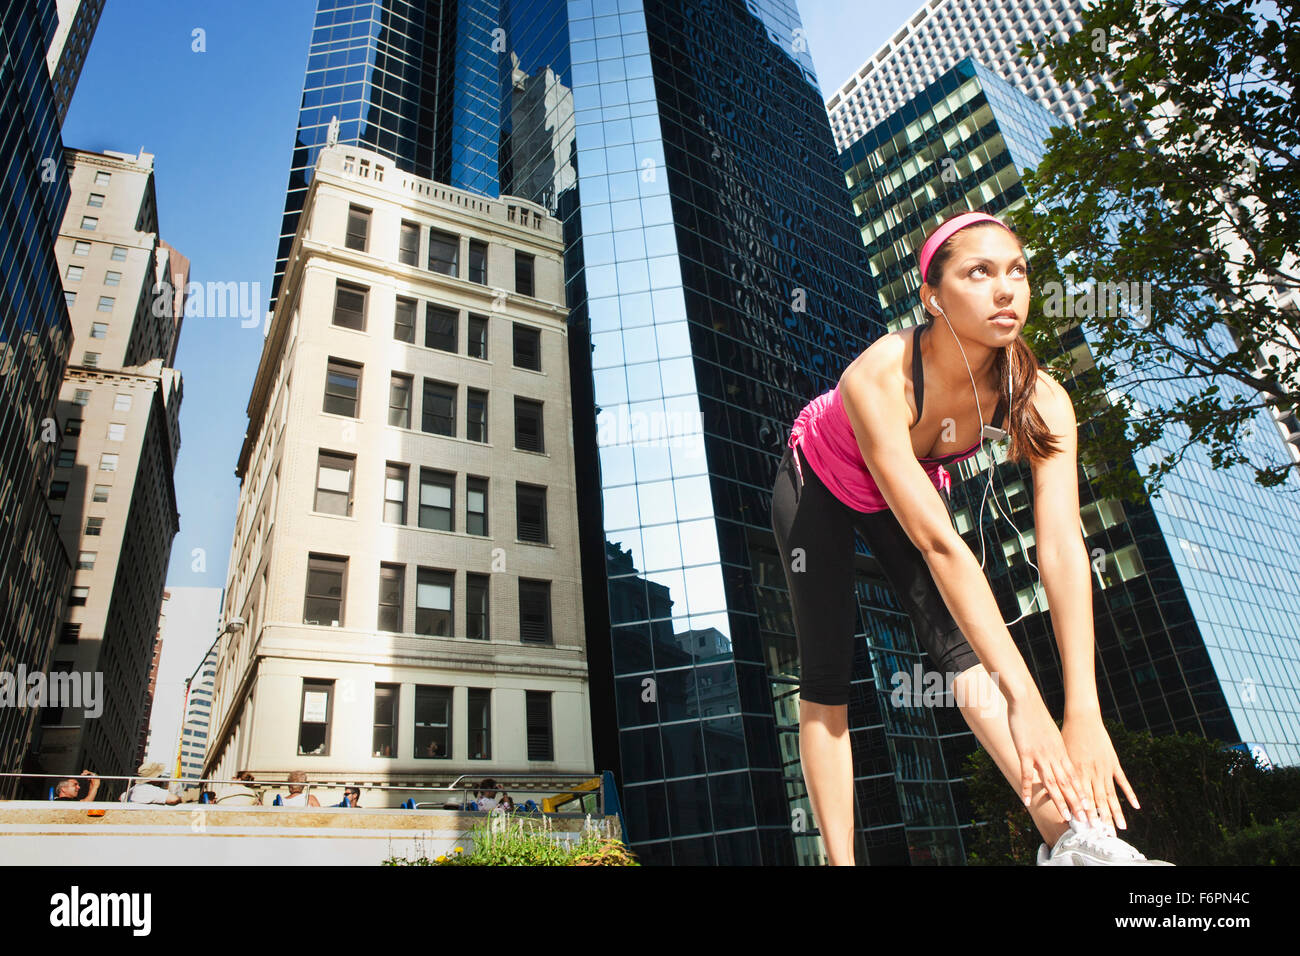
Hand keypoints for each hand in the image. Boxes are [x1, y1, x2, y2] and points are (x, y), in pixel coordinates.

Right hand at [1006, 694, 1089, 823]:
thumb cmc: (1037, 715)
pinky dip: (1027, 788)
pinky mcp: (1025, 751)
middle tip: (1085, 820)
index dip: (1082, 793)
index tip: (1090, 808)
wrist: (1027, 700)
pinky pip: (1027, 773)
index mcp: (1062, 751)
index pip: (1075, 777)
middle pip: (1068, 783)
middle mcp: (1054, 756)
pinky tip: (1026, 801)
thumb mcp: (1050, 734)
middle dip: (1077, 803)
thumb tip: (1058, 758)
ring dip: (1059, 801)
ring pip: (1052, 782)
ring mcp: (1041, 754)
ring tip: (1065, 817)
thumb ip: (1054, 748)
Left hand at [1062, 711, 1138, 829]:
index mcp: (1077, 772)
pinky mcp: (1113, 763)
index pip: (1082, 798)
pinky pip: (1122, 781)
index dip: (1086, 814)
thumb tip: (1052, 790)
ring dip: (1116, 812)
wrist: (1082, 718)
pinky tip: (1135, 807)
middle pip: (1097, 801)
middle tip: (1106, 836)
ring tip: (1121, 828)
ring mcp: (1104, 769)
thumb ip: (1061, 774)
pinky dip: (1129, 794)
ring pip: (1110, 795)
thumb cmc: (1066, 737)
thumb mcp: (1061, 756)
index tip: (1088, 829)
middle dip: (1101, 819)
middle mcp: (1091, 773)